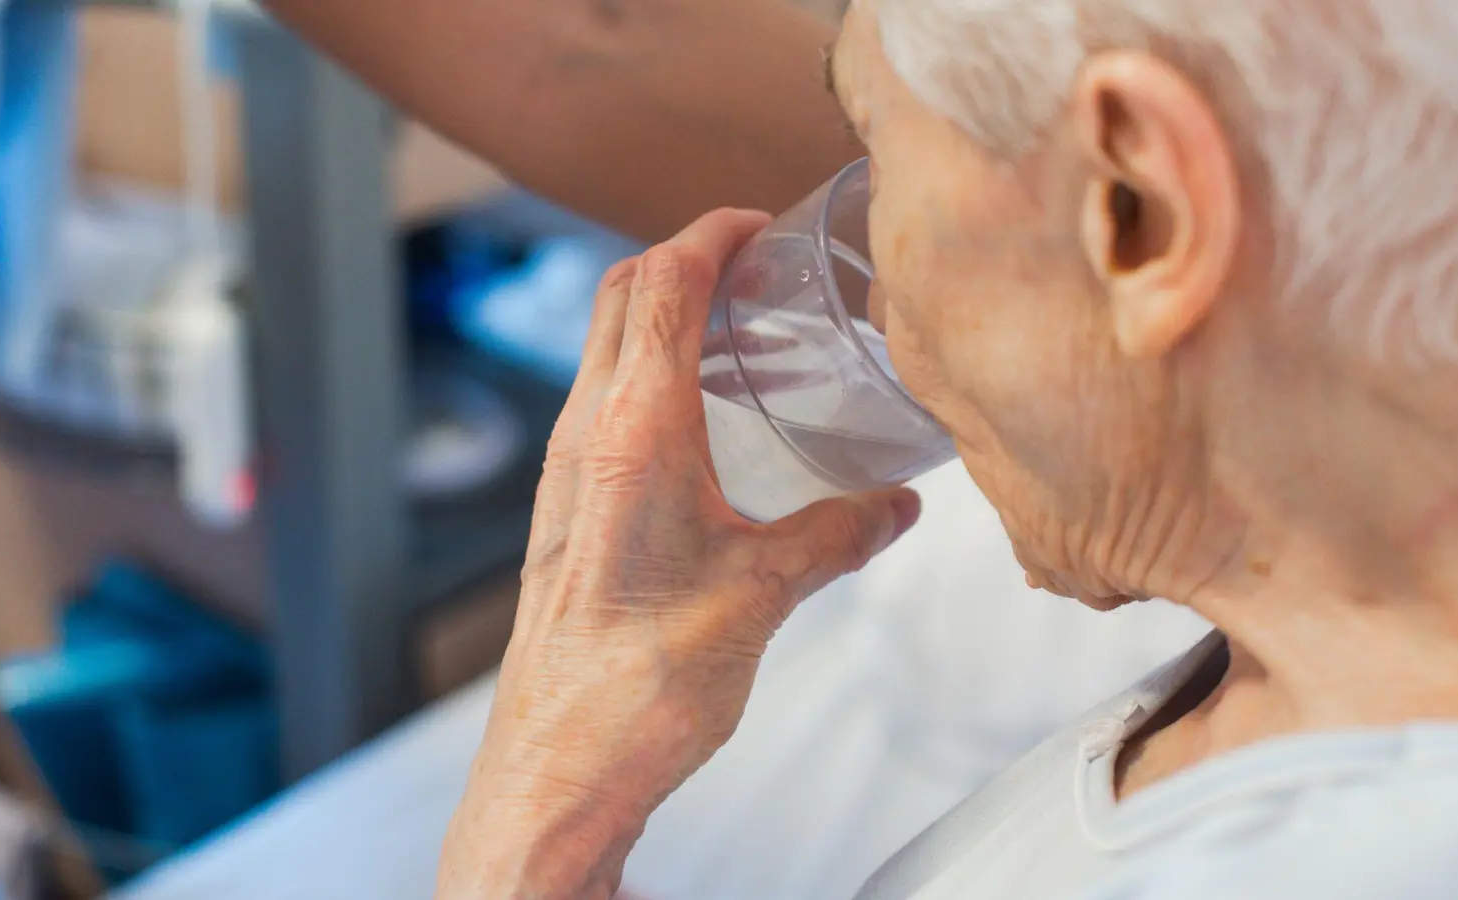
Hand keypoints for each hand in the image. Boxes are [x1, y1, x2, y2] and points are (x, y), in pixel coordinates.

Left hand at [437, 209, 920, 898]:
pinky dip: (643, 372)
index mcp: (635, 431)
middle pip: (620, 294)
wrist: (562, 765)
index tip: (757, 224)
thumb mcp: (765, 595)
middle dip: (684, 256)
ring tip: (734, 328)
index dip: (710, 234)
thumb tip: (895, 504)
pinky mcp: (563, 509)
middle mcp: (586, 435)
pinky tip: (698, 418)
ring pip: (601, 346)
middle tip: (753, 264)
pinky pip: (597, 402)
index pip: (662, 281)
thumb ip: (840, 535)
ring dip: (658, 313)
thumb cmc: (642, 683)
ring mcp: (564, 470)